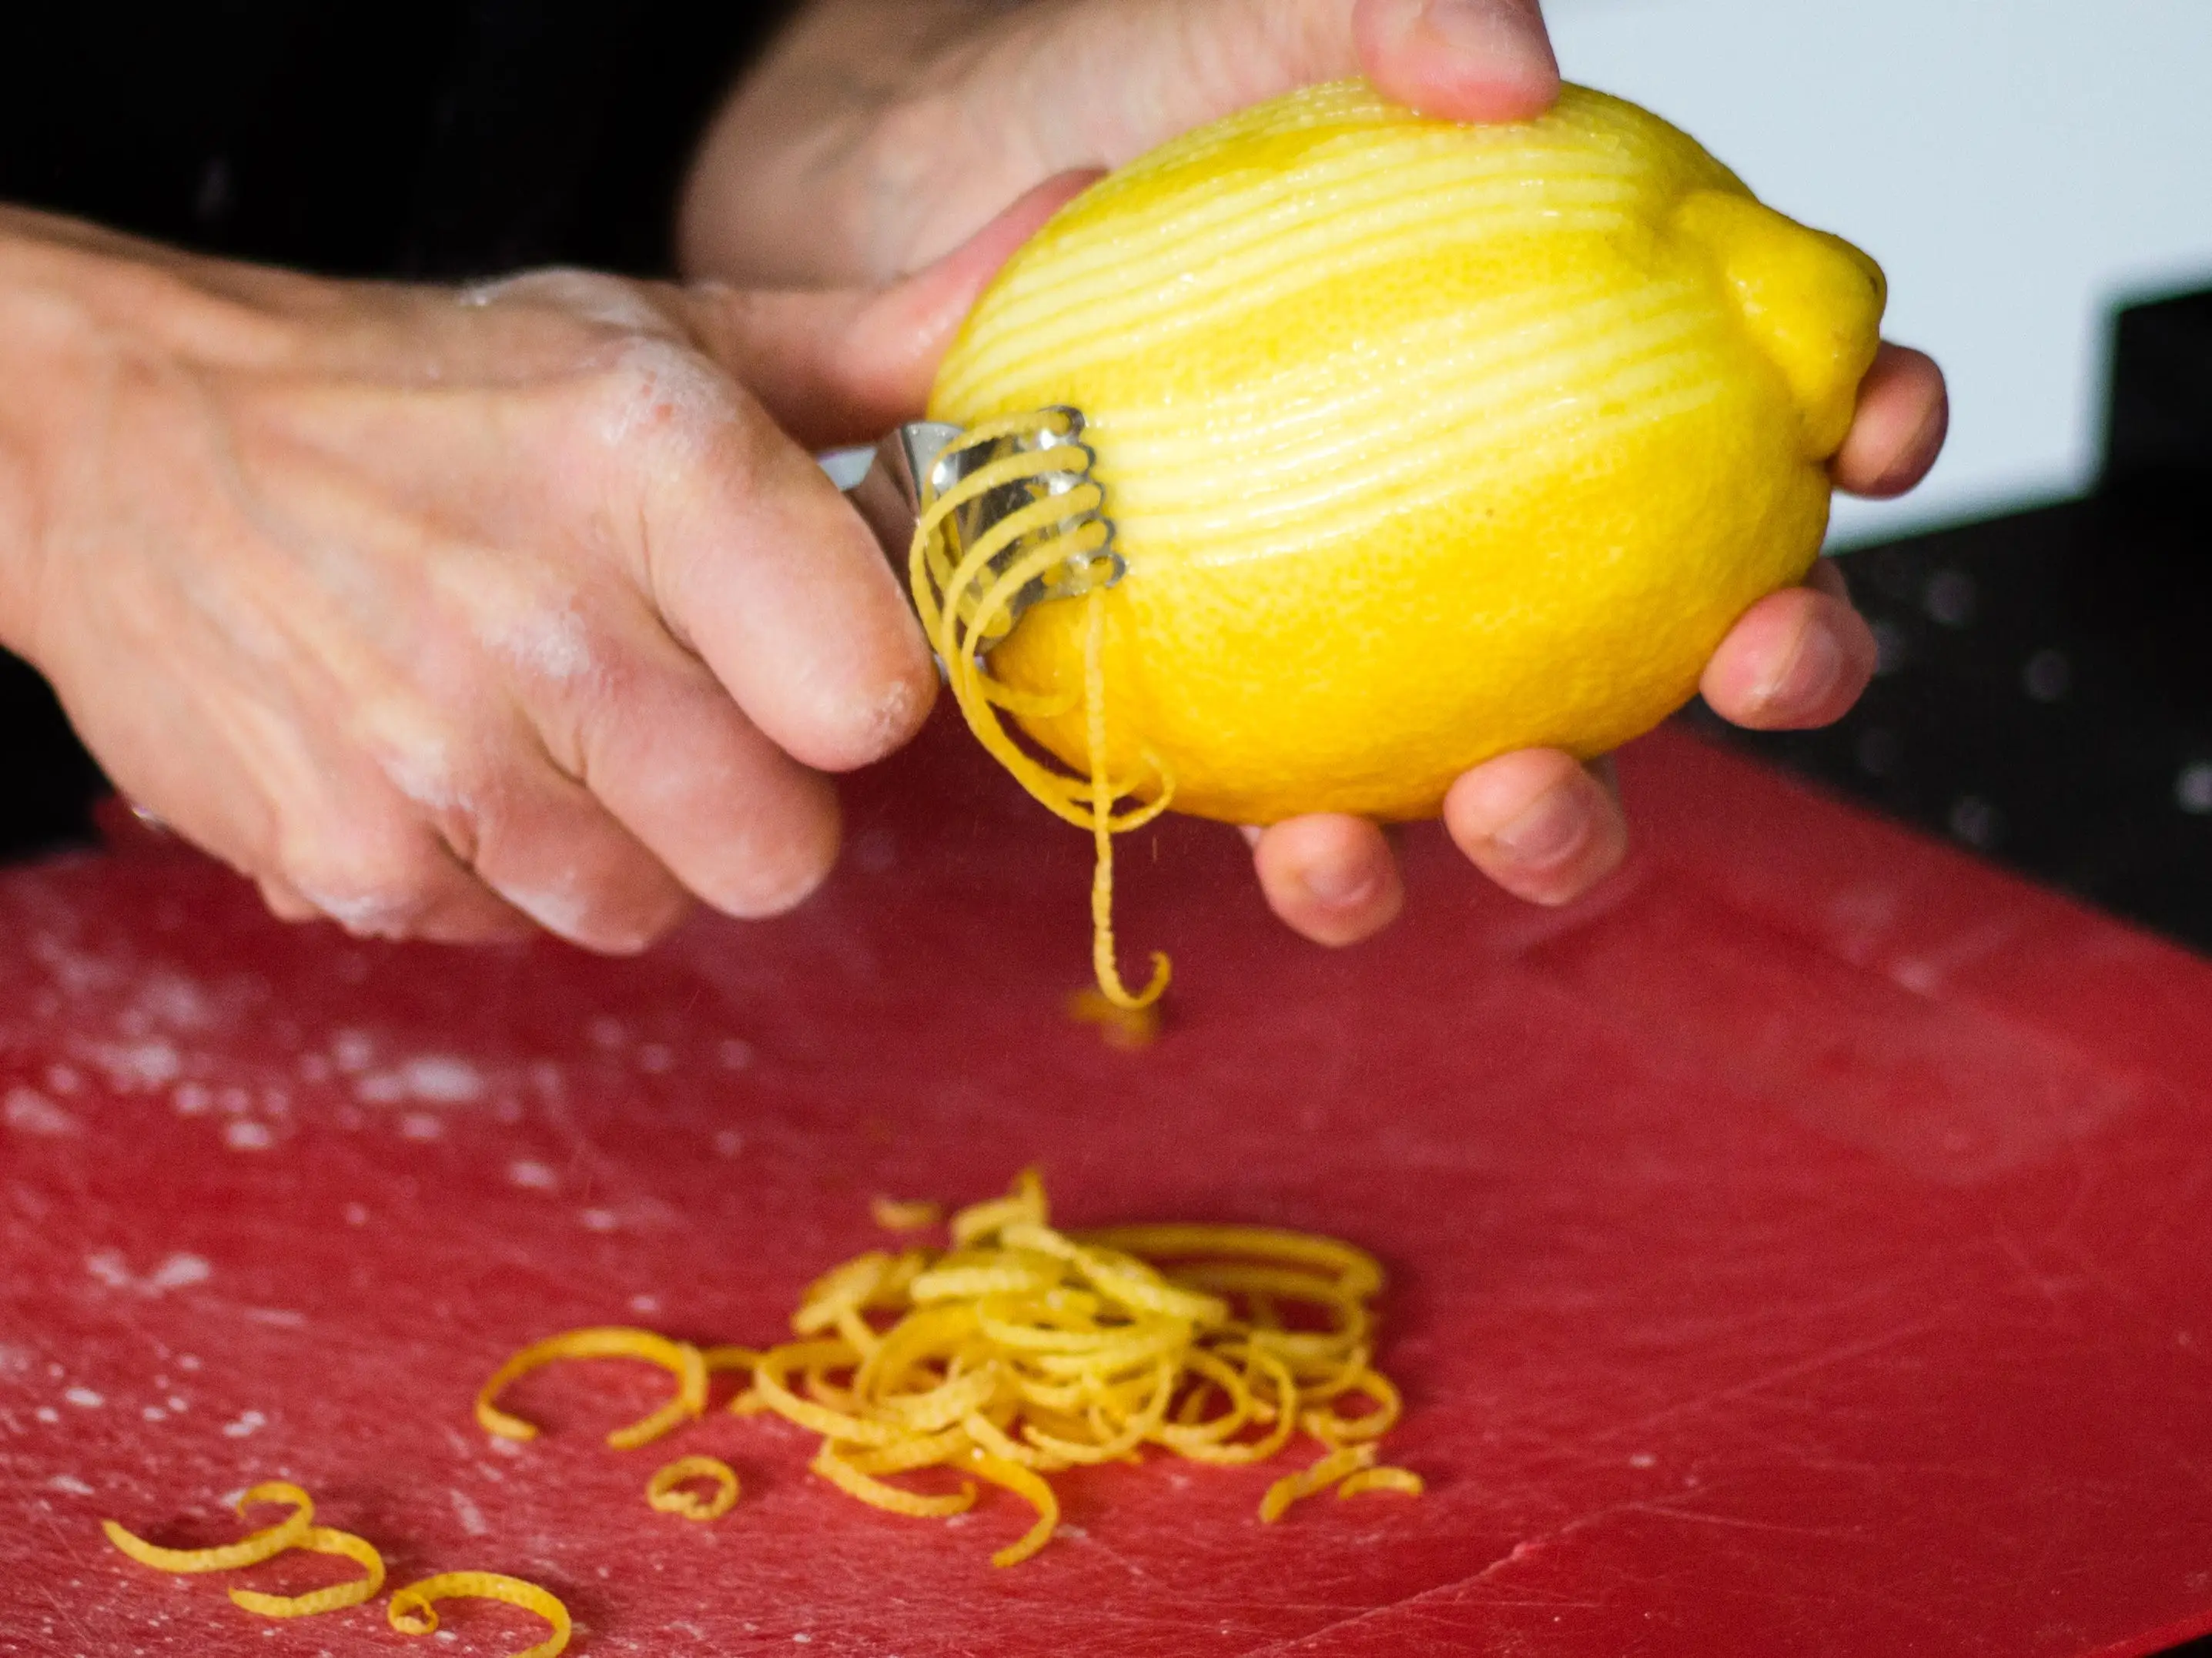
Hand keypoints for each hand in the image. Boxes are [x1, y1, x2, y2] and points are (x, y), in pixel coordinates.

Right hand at [0, 191, 1065, 948]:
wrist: (127, 443)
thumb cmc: (436, 396)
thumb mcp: (663, 337)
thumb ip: (888, 340)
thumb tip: (1069, 240)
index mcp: (657, 463)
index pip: (878, 701)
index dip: (854, 689)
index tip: (799, 647)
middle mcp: (551, 619)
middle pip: (784, 853)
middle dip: (748, 796)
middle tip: (662, 695)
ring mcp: (440, 758)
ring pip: (652, 909)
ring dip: (619, 835)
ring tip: (531, 710)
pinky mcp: (350, 860)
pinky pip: (515, 933)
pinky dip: (493, 870)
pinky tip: (438, 754)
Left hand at [685, 0, 1947, 945]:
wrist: (904, 219)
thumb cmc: (1107, 105)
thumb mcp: (1263, 19)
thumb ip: (1398, 15)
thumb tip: (1519, 76)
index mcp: (1559, 351)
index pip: (1768, 386)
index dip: (1868, 419)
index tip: (1876, 429)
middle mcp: (1491, 509)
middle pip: (1696, 615)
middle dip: (1779, 661)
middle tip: (1761, 654)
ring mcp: (1374, 630)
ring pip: (1524, 763)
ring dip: (1558, 820)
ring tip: (1511, 800)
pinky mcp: (1240, 713)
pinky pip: (1314, 816)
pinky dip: (1332, 860)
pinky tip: (1306, 849)